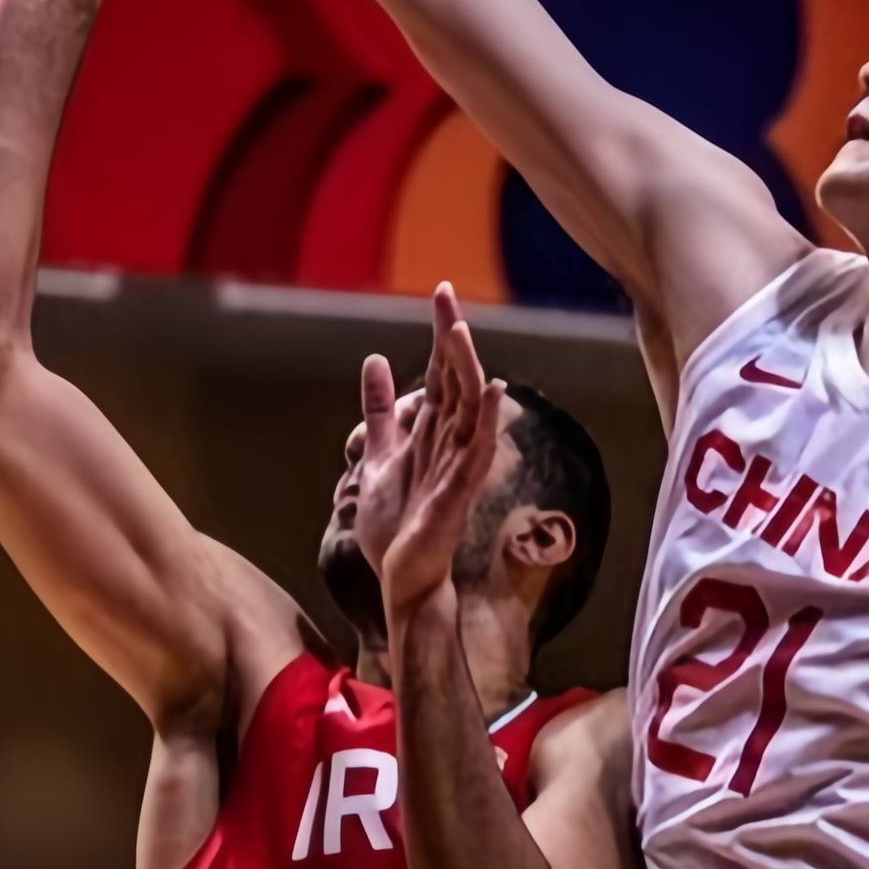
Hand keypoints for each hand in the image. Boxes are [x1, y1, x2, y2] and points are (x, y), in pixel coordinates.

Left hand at [355, 283, 506, 619]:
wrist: (401, 576)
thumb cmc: (396, 524)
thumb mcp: (376, 455)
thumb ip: (380, 412)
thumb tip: (376, 360)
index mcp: (432, 432)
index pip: (441, 372)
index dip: (440, 334)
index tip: (441, 292)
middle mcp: (450, 443)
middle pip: (457, 380)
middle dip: (451, 337)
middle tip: (446, 294)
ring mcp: (458, 467)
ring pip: (469, 409)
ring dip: (467, 368)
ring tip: (460, 330)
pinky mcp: (459, 493)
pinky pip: (478, 452)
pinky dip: (485, 421)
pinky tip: (493, 390)